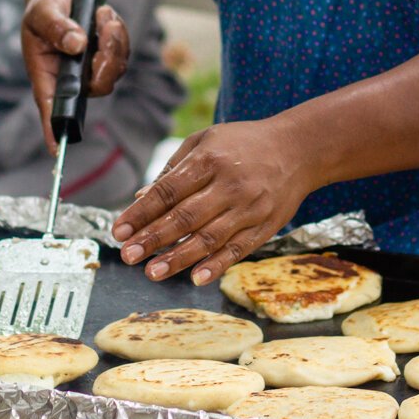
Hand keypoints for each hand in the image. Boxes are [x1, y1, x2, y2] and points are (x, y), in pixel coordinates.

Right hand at [21, 0, 129, 152]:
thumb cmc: (44, 9)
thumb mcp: (43, 12)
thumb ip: (57, 27)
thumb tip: (77, 45)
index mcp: (47, 75)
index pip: (51, 107)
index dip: (54, 128)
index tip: (57, 149)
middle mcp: (71, 80)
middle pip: (99, 87)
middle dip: (108, 58)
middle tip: (104, 29)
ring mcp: (91, 71)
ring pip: (115, 69)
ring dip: (114, 39)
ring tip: (102, 14)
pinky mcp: (107, 59)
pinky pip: (123, 52)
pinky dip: (119, 32)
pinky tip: (105, 15)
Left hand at [111, 118, 312, 285]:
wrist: (299, 149)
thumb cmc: (245, 144)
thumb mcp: (207, 140)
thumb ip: (174, 169)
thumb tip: (141, 199)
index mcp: (210, 159)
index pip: (168, 190)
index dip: (142, 213)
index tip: (119, 232)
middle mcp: (229, 184)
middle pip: (185, 217)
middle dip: (153, 238)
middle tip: (128, 256)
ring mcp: (249, 207)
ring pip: (209, 238)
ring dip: (179, 258)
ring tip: (153, 272)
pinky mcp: (265, 226)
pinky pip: (238, 250)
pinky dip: (216, 265)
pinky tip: (195, 278)